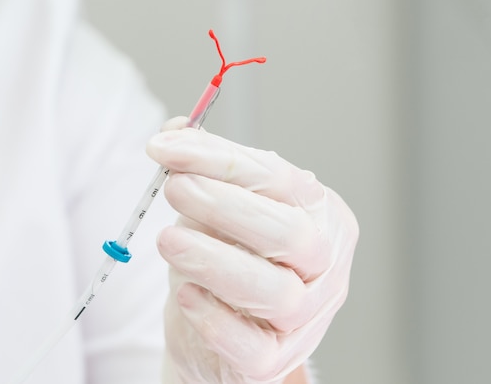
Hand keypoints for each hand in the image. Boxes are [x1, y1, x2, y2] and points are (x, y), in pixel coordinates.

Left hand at [147, 118, 358, 382]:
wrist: (225, 330)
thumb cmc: (230, 258)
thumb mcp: (217, 209)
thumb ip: (202, 169)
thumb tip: (175, 131)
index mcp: (320, 216)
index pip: (278, 180)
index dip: (220, 159)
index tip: (165, 147)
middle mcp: (324, 265)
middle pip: (290, 234)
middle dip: (225, 205)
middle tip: (175, 188)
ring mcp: (307, 317)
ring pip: (276, 292)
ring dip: (215, 261)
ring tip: (168, 240)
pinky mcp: (275, 360)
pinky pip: (252, 346)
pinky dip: (215, 318)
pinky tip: (185, 294)